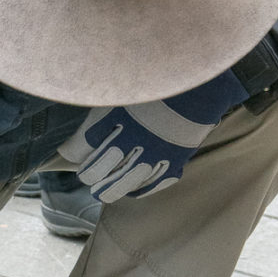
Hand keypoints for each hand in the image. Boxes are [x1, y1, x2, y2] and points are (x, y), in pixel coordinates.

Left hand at [58, 69, 246, 202]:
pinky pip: (153, 184)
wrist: (202, 84)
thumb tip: (76, 136)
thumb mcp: (125, 91)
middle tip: (88, 179)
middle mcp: (134, 142)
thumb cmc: (159, 84)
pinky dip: (139, 190)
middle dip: (91, 177)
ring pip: (125, 183)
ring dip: (111, 189)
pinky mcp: (174, 162)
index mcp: (117, 120)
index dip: (77, 156)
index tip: (75, 158)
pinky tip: (131, 191)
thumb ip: (101, 111)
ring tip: (102, 192)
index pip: (86, 148)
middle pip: (101, 171)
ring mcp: (155, 155)